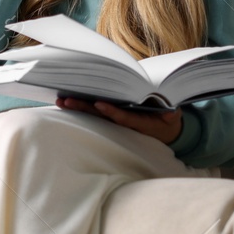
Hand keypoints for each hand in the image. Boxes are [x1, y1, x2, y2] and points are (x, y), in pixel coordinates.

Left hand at [57, 96, 182, 143]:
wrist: (164, 131)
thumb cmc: (166, 120)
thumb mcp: (172, 117)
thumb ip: (171, 114)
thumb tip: (172, 112)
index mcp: (138, 123)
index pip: (123, 117)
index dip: (111, 111)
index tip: (99, 104)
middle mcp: (123, 123)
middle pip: (101, 116)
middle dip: (84, 108)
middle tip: (66, 101)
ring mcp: (116, 122)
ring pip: (95, 115)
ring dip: (78, 108)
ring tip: (61, 102)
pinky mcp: (112, 118)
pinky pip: (95, 113)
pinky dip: (82, 107)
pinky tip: (67, 102)